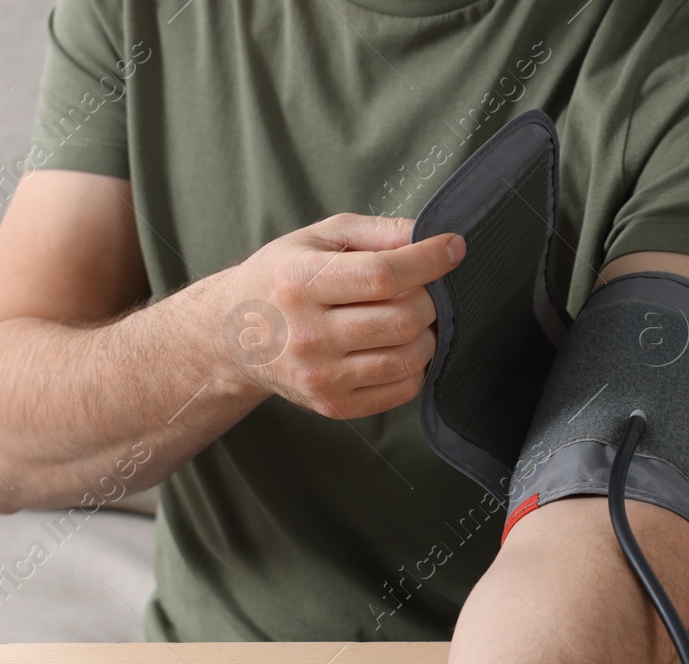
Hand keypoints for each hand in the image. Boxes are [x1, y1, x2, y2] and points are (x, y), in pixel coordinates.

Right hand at [211, 213, 464, 419]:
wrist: (235, 338)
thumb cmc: (283, 278)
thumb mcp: (318, 238)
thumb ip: (376, 232)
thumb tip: (429, 235)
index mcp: (300, 282)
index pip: (383, 274)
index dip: (429, 261)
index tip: (453, 248)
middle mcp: (307, 334)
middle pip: (402, 319)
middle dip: (430, 298)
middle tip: (423, 288)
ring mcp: (320, 377)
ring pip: (409, 358)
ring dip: (428, 334)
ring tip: (412, 317)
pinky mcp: (333, 406)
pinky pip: (402, 390)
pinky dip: (416, 366)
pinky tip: (399, 346)